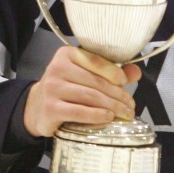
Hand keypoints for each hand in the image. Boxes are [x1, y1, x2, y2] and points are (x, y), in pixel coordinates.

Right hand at [23, 46, 141, 136]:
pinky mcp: (51, 108)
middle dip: (118, 95)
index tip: (126, 84)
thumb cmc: (66, 88)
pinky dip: (96, 116)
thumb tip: (136, 72)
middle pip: (95, 82)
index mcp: (67, 54)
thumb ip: (110, 72)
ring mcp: (52, 88)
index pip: (96, 61)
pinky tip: (108, 118)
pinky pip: (79, 112)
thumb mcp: (85, 75)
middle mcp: (57, 68)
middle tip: (131, 106)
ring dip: (112, 107)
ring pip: (90, 97)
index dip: (115, 73)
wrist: (37, 107)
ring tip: (124, 114)